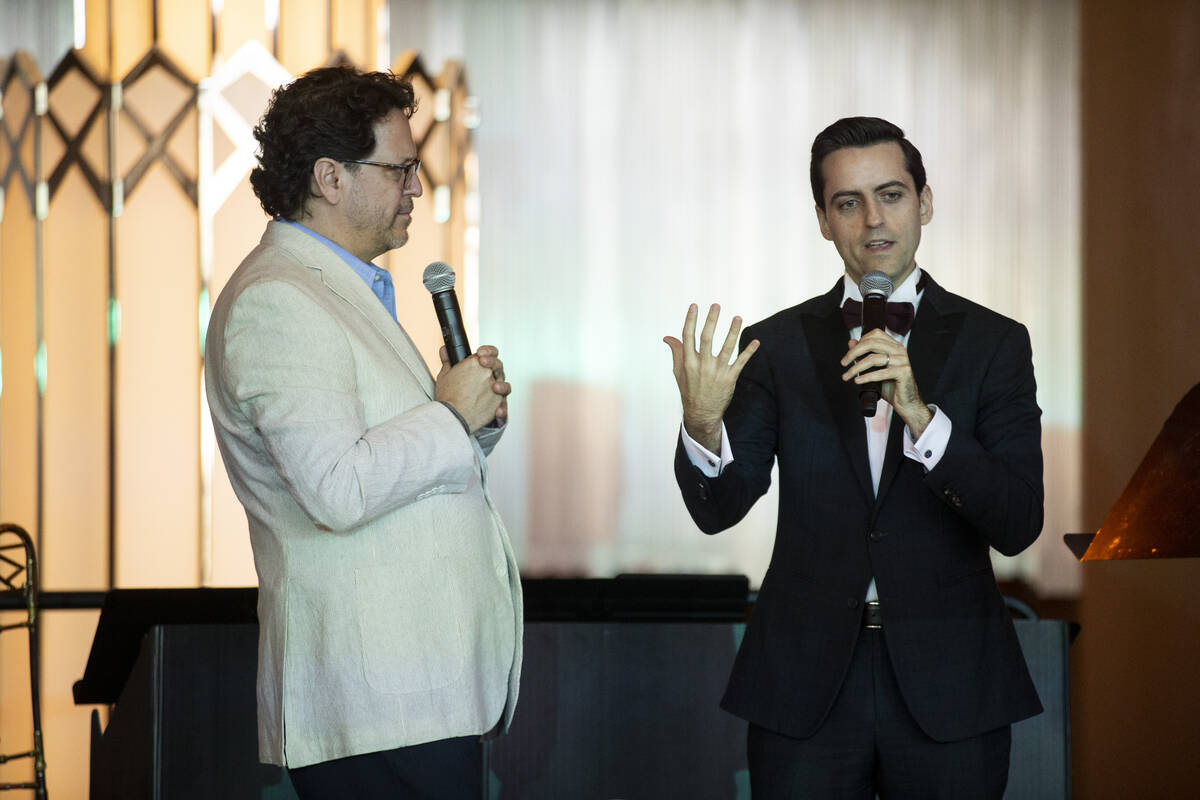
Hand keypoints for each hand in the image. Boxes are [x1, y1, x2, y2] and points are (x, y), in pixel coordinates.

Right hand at [435, 345, 511, 431]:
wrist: (453, 416)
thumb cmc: (447, 397)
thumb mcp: (444, 375)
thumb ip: (447, 360)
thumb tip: (445, 350)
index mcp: (475, 363)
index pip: (485, 354)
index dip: (484, 355)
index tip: (480, 357)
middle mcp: (487, 373)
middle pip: (496, 365)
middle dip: (491, 367)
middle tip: (483, 374)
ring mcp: (494, 388)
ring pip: (503, 383)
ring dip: (499, 386)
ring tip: (493, 389)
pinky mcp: (498, 402)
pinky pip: (503, 401)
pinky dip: (500, 404)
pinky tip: (495, 408)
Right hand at [664, 303, 759, 451]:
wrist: (702, 413)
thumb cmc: (689, 390)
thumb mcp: (679, 372)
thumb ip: (676, 352)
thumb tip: (667, 337)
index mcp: (688, 362)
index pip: (688, 336)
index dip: (691, 320)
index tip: (694, 306)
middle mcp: (702, 365)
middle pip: (707, 338)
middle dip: (712, 320)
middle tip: (716, 305)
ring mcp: (717, 372)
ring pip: (727, 348)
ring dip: (733, 331)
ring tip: (737, 317)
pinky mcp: (729, 378)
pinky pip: (741, 362)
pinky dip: (749, 352)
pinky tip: (756, 342)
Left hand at [840, 329, 931, 435]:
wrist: (906, 402)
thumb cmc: (891, 385)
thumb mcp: (875, 368)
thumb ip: (864, 354)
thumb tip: (851, 342)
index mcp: (894, 346)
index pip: (875, 334)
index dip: (859, 341)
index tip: (849, 353)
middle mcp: (899, 350)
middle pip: (871, 343)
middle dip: (853, 353)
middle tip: (843, 363)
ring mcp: (902, 360)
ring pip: (873, 359)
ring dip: (856, 368)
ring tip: (847, 375)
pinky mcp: (903, 372)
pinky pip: (880, 373)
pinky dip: (866, 377)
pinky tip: (857, 380)